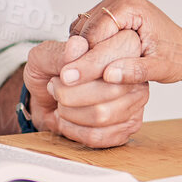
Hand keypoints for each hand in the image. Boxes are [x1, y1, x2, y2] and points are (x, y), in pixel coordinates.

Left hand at [22, 33, 147, 147]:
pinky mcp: (128, 127)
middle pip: (110, 91)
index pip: (117, 57)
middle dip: (71, 94)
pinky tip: (67, 120)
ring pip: (102, 115)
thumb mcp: (45, 57)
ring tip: (61, 103)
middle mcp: (134, 73)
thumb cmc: (50, 73)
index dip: (87, 69)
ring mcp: (136, 102)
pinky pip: (98, 135)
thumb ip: (61, 52)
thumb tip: (77, 46)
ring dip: (70, 112)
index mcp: (122, 46)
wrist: (45, 99)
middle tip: (55, 88)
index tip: (63, 76)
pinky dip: (74, 130)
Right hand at [62, 0, 181, 103]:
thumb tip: (109, 76)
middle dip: (80, 54)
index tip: (74, 81)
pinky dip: (84, 47)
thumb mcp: (160, 69)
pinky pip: (85, 28)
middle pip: (84, 28)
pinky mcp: (108, 10)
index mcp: (131, 5)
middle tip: (72, 82)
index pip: (95, 31)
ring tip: (82, 75)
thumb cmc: (176, 57)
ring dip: (80, 50)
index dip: (84, 57)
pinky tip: (91, 64)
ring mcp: (112, 1)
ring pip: (81, 28)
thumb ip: (135, 72)